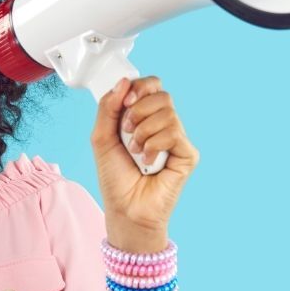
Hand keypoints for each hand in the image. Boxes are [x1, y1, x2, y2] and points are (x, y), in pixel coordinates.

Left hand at [90, 75, 199, 244]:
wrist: (124, 209)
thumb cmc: (115, 178)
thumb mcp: (101, 137)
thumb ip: (108, 107)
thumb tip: (124, 81)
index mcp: (146, 117)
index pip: (153, 86)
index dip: (140, 88)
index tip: (125, 103)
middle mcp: (164, 126)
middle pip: (162, 95)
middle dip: (138, 110)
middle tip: (128, 132)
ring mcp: (178, 140)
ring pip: (167, 113)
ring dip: (143, 132)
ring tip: (136, 152)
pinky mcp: (187, 154)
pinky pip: (174, 133)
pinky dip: (154, 145)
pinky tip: (148, 161)